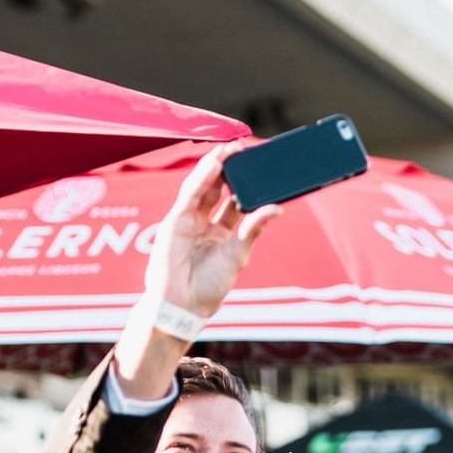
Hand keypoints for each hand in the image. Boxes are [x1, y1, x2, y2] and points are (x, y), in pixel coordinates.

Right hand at [143, 143, 281, 317]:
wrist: (182, 305)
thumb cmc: (209, 286)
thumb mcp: (238, 255)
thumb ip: (253, 229)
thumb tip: (277, 208)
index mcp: (223, 233)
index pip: (235, 202)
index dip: (246, 185)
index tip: (260, 167)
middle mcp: (206, 223)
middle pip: (219, 189)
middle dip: (231, 169)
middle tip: (245, 148)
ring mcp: (189, 219)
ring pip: (204, 186)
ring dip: (215, 166)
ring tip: (230, 148)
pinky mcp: (175, 219)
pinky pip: (190, 193)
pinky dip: (202, 177)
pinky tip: (214, 163)